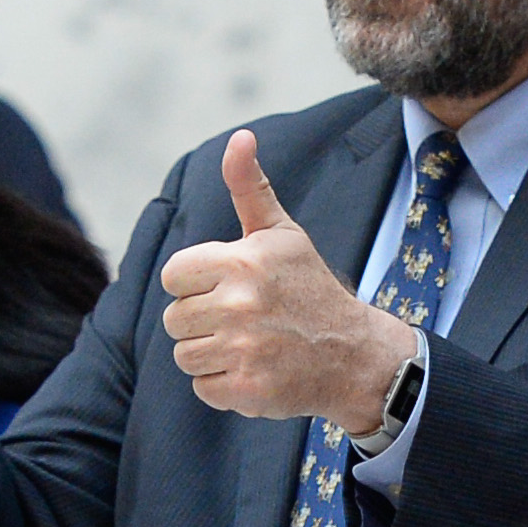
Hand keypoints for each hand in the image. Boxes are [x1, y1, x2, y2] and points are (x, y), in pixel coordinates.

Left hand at [157, 130, 419, 432]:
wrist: (354, 354)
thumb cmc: (309, 288)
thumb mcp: (282, 234)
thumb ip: (250, 187)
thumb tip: (240, 137)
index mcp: (241, 262)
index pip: (173, 275)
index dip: (195, 283)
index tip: (227, 287)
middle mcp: (239, 305)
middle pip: (175, 318)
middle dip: (202, 321)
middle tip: (243, 320)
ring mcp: (243, 350)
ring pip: (185, 355)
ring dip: (211, 354)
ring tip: (249, 345)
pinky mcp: (247, 389)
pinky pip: (203, 387)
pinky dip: (224, 385)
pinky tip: (254, 370)